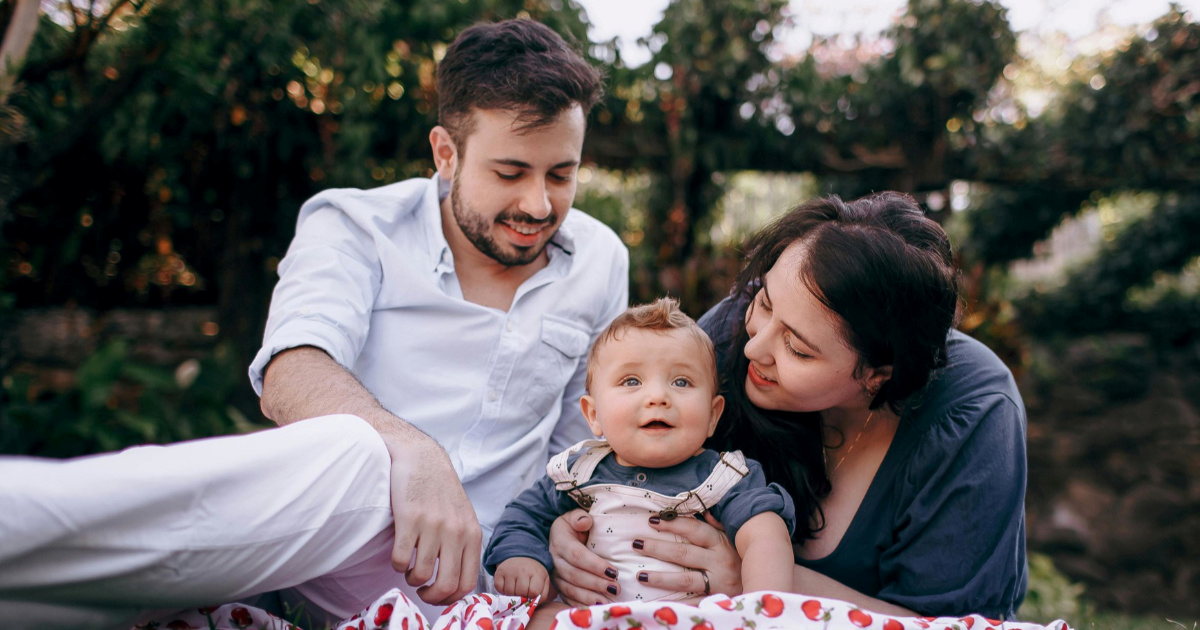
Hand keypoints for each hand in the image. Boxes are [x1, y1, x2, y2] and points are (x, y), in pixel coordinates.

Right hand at [386, 433, 481, 604]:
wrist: (422, 458)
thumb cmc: (441, 491)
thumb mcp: (463, 517)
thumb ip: (464, 545)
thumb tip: (458, 582)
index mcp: (472, 534)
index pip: (468, 582)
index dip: (451, 599)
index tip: (439, 596)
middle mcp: (455, 531)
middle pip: (447, 584)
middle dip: (431, 596)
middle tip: (422, 590)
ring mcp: (433, 525)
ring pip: (421, 574)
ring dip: (411, 578)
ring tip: (409, 568)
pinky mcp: (409, 518)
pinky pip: (400, 559)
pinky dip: (397, 564)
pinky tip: (399, 554)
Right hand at [495, 558, 551, 599]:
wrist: (522, 556)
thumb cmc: (533, 573)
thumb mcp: (543, 581)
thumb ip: (542, 595)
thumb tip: (533, 605)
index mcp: (536, 573)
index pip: (533, 592)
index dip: (532, 596)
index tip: (531, 594)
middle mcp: (522, 570)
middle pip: (520, 592)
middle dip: (522, 596)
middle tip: (522, 592)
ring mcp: (509, 571)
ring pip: (509, 592)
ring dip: (512, 595)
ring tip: (516, 589)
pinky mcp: (499, 572)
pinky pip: (498, 588)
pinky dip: (502, 591)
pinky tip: (508, 586)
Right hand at [549, 509, 617, 605]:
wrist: (560, 536)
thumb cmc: (573, 526)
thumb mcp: (574, 516)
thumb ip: (579, 517)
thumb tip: (585, 522)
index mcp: (560, 542)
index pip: (577, 555)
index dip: (595, 565)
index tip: (613, 572)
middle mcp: (555, 560)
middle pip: (575, 575)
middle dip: (596, 584)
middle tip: (616, 588)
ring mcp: (556, 575)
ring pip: (571, 590)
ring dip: (590, 597)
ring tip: (607, 601)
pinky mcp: (558, 587)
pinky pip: (568, 598)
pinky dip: (582, 605)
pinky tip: (596, 607)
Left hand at [634, 513, 741, 596]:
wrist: (766, 584)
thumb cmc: (742, 558)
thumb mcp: (733, 538)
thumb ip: (718, 525)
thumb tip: (704, 511)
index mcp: (721, 543)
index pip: (693, 530)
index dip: (672, 524)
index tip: (652, 520)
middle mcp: (719, 562)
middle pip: (683, 553)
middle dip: (657, 547)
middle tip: (636, 543)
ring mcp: (717, 583)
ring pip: (684, 580)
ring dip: (660, 577)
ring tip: (640, 575)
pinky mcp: (716, 600)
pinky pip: (691, 602)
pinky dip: (674, 603)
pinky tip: (657, 602)